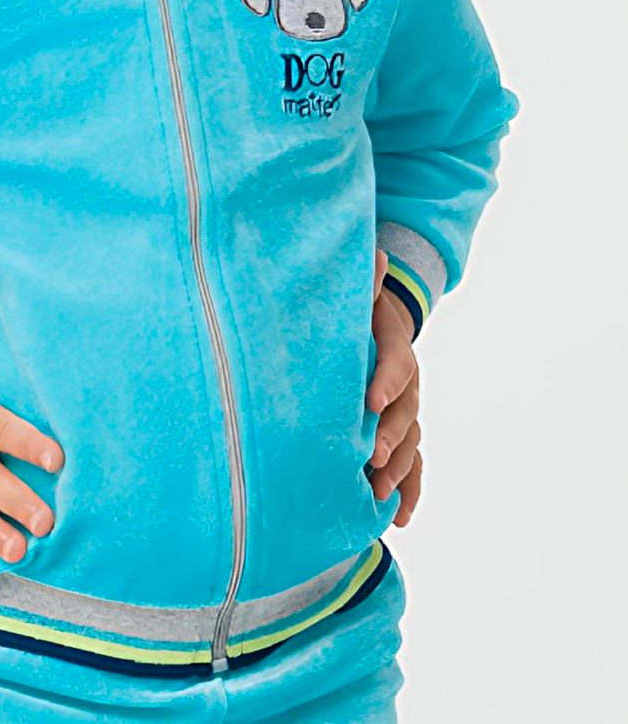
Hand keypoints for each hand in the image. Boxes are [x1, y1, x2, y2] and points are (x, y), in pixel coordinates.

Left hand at [366, 248, 422, 527]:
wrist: (375, 328)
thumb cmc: (355, 315)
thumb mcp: (357, 297)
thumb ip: (363, 283)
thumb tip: (374, 253)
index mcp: (394, 345)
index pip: (395, 360)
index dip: (386, 379)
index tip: (371, 400)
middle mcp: (406, 382)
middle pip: (406, 409)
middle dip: (389, 433)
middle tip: (369, 454)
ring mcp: (407, 411)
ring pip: (411, 441)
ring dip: (397, 467)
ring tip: (378, 489)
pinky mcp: (402, 435)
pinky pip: (413, 465)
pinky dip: (410, 490)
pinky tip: (399, 515)